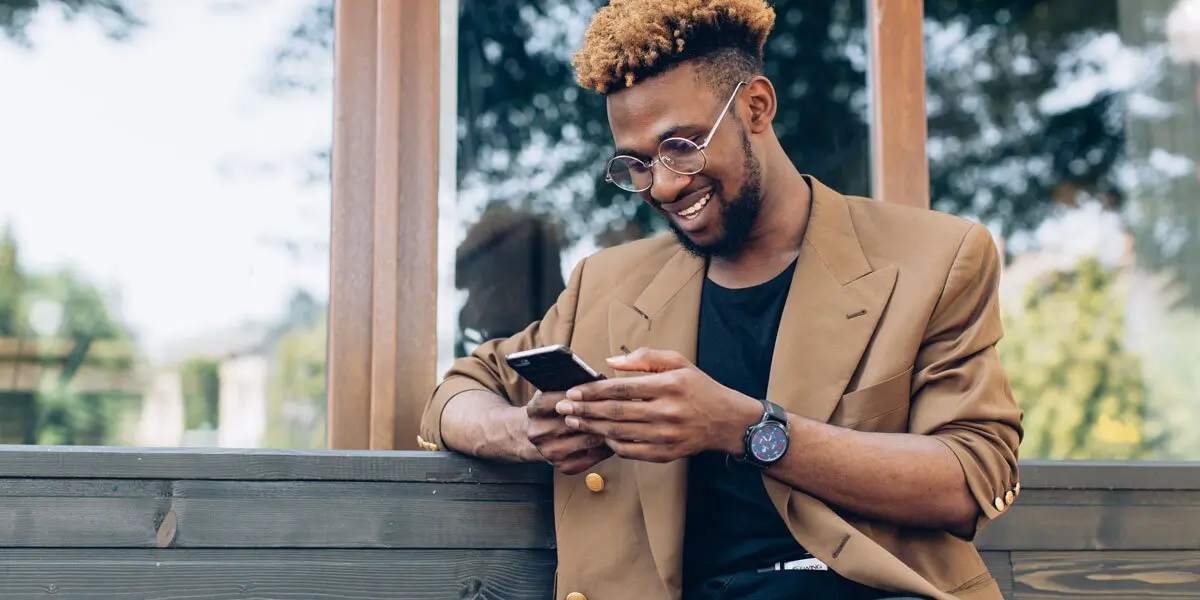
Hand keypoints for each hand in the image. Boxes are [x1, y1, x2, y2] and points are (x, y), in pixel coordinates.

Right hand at [525, 390, 612, 473]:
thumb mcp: (551, 393)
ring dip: (605, 431)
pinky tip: (614, 439)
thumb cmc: (550, 411)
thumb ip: (569, 387)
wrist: (532, 438)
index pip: (560, 399)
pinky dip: (605, 449)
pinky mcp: (563, 467)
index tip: (601, 390)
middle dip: (597, 413)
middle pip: (575, 421)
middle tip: (619, 407)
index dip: (582, 395)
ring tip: (620, 422)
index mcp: (534, 410)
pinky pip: (591, 458)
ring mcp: (550, 452)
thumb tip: (600, 380)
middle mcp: (539, 432)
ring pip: (586, 440)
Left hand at [554, 348, 763, 462]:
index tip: (573, 391)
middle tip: (564, 408)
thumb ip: (644, 358)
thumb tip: (611, 362)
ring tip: (574, 421)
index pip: (621, 388)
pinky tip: (600, 436)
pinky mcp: (666, 453)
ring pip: (619, 433)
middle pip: (615, 412)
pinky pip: (631, 451)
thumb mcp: (678, 362)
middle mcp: (666, 411)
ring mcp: (666, 435)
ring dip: (592, 427)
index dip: (593, 391)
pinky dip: (612, 444)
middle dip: (584, 410)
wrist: (726, 420)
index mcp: (667, 385)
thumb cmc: (699, 388)